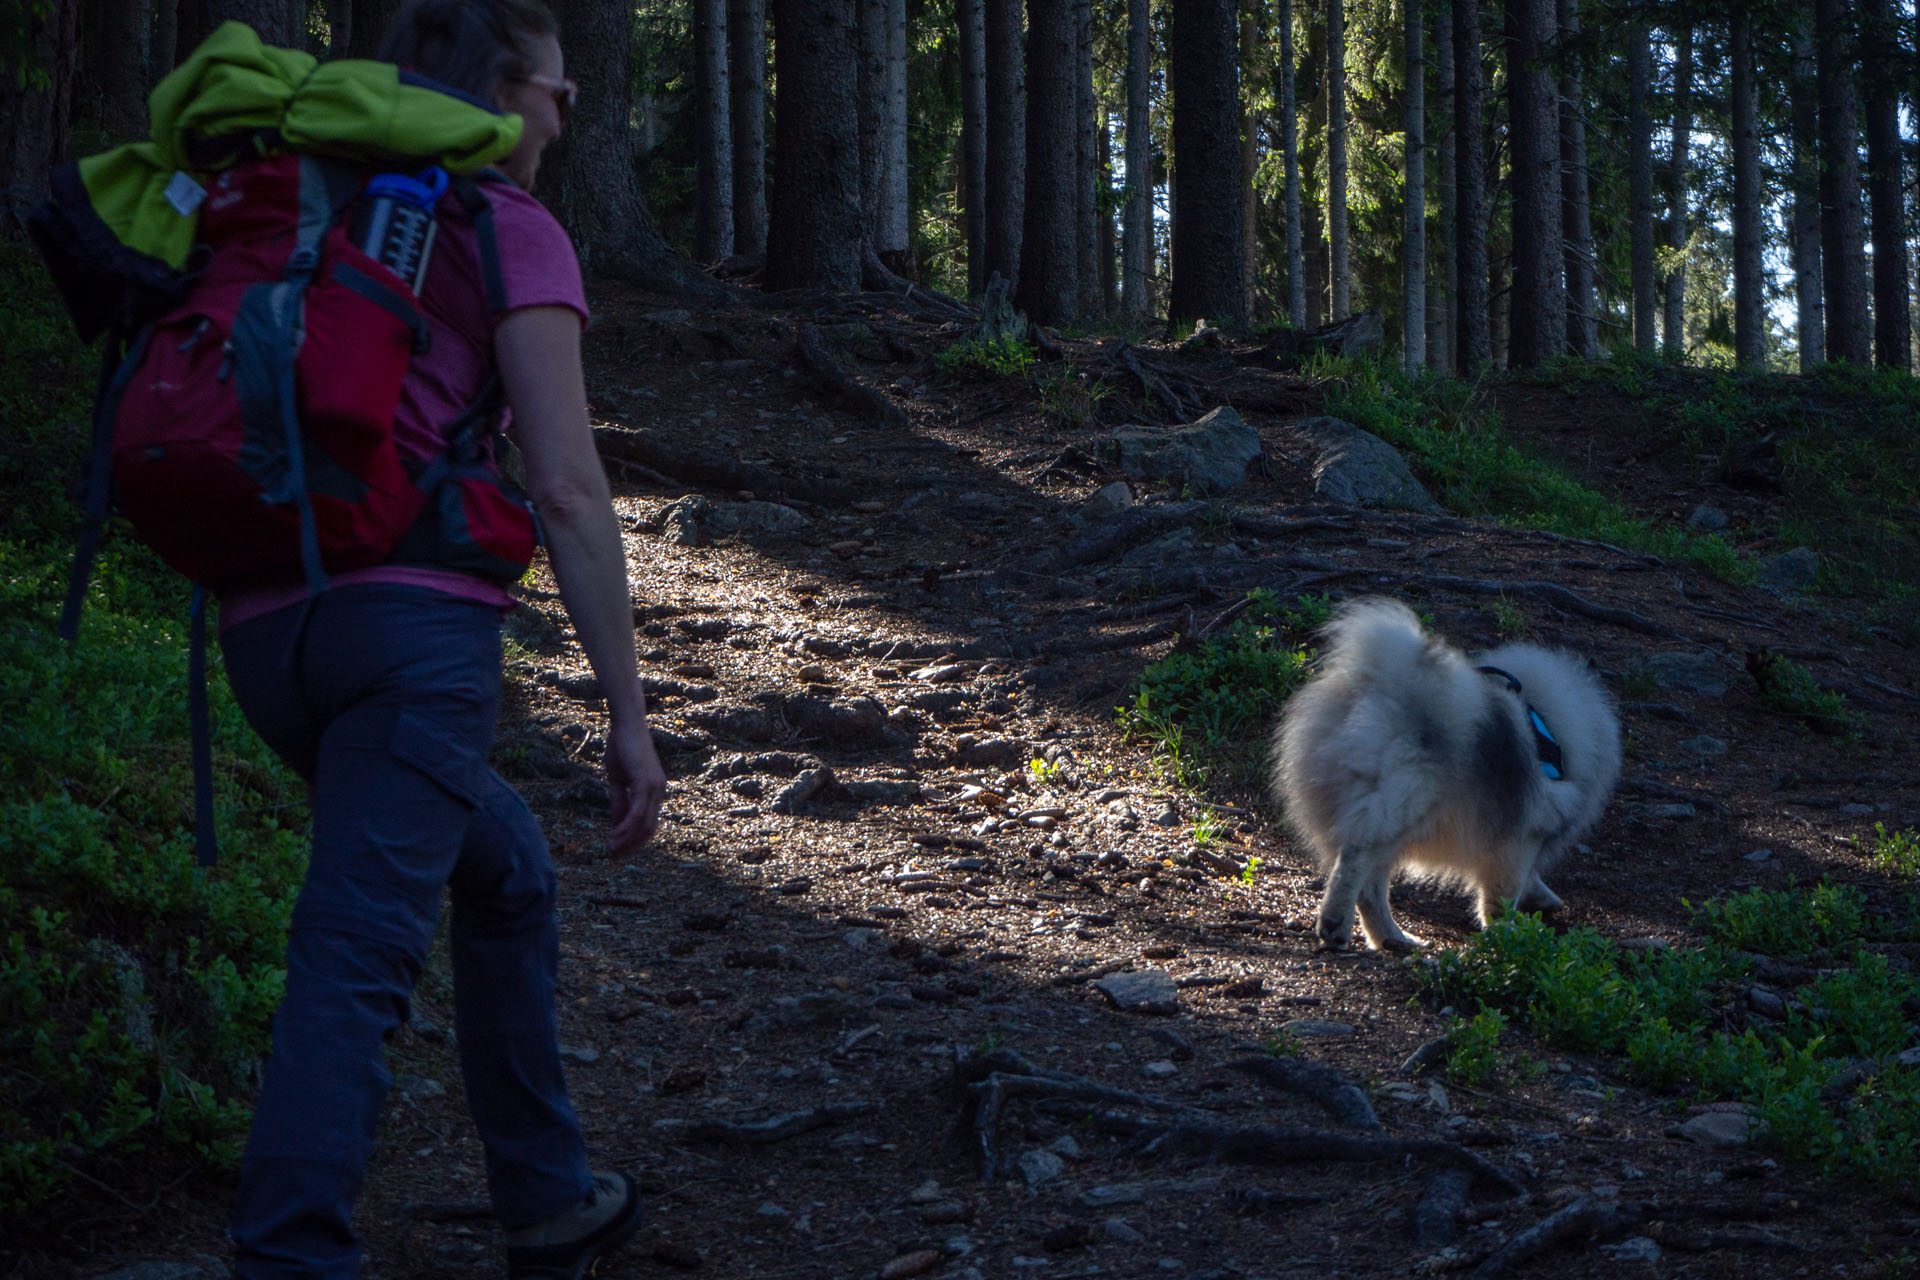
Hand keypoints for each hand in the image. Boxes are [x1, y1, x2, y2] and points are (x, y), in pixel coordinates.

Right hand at [604, 717, 665, 853]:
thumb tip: (617, 823)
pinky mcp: (646, 783)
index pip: (648, 823)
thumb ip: (619, 801)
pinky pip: (638, 812)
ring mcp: (655, 788)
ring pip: (644, 824)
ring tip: (612, 851)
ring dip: (627, 840)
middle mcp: (658, 792)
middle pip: (649, 829)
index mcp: (654, 791)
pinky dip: (626, 827)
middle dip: (632, 846)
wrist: (626, 724)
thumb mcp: (618, 779)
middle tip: (614, 856)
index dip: (634, 840)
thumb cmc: (622, 747)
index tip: (619, 850)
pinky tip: (615, 836)